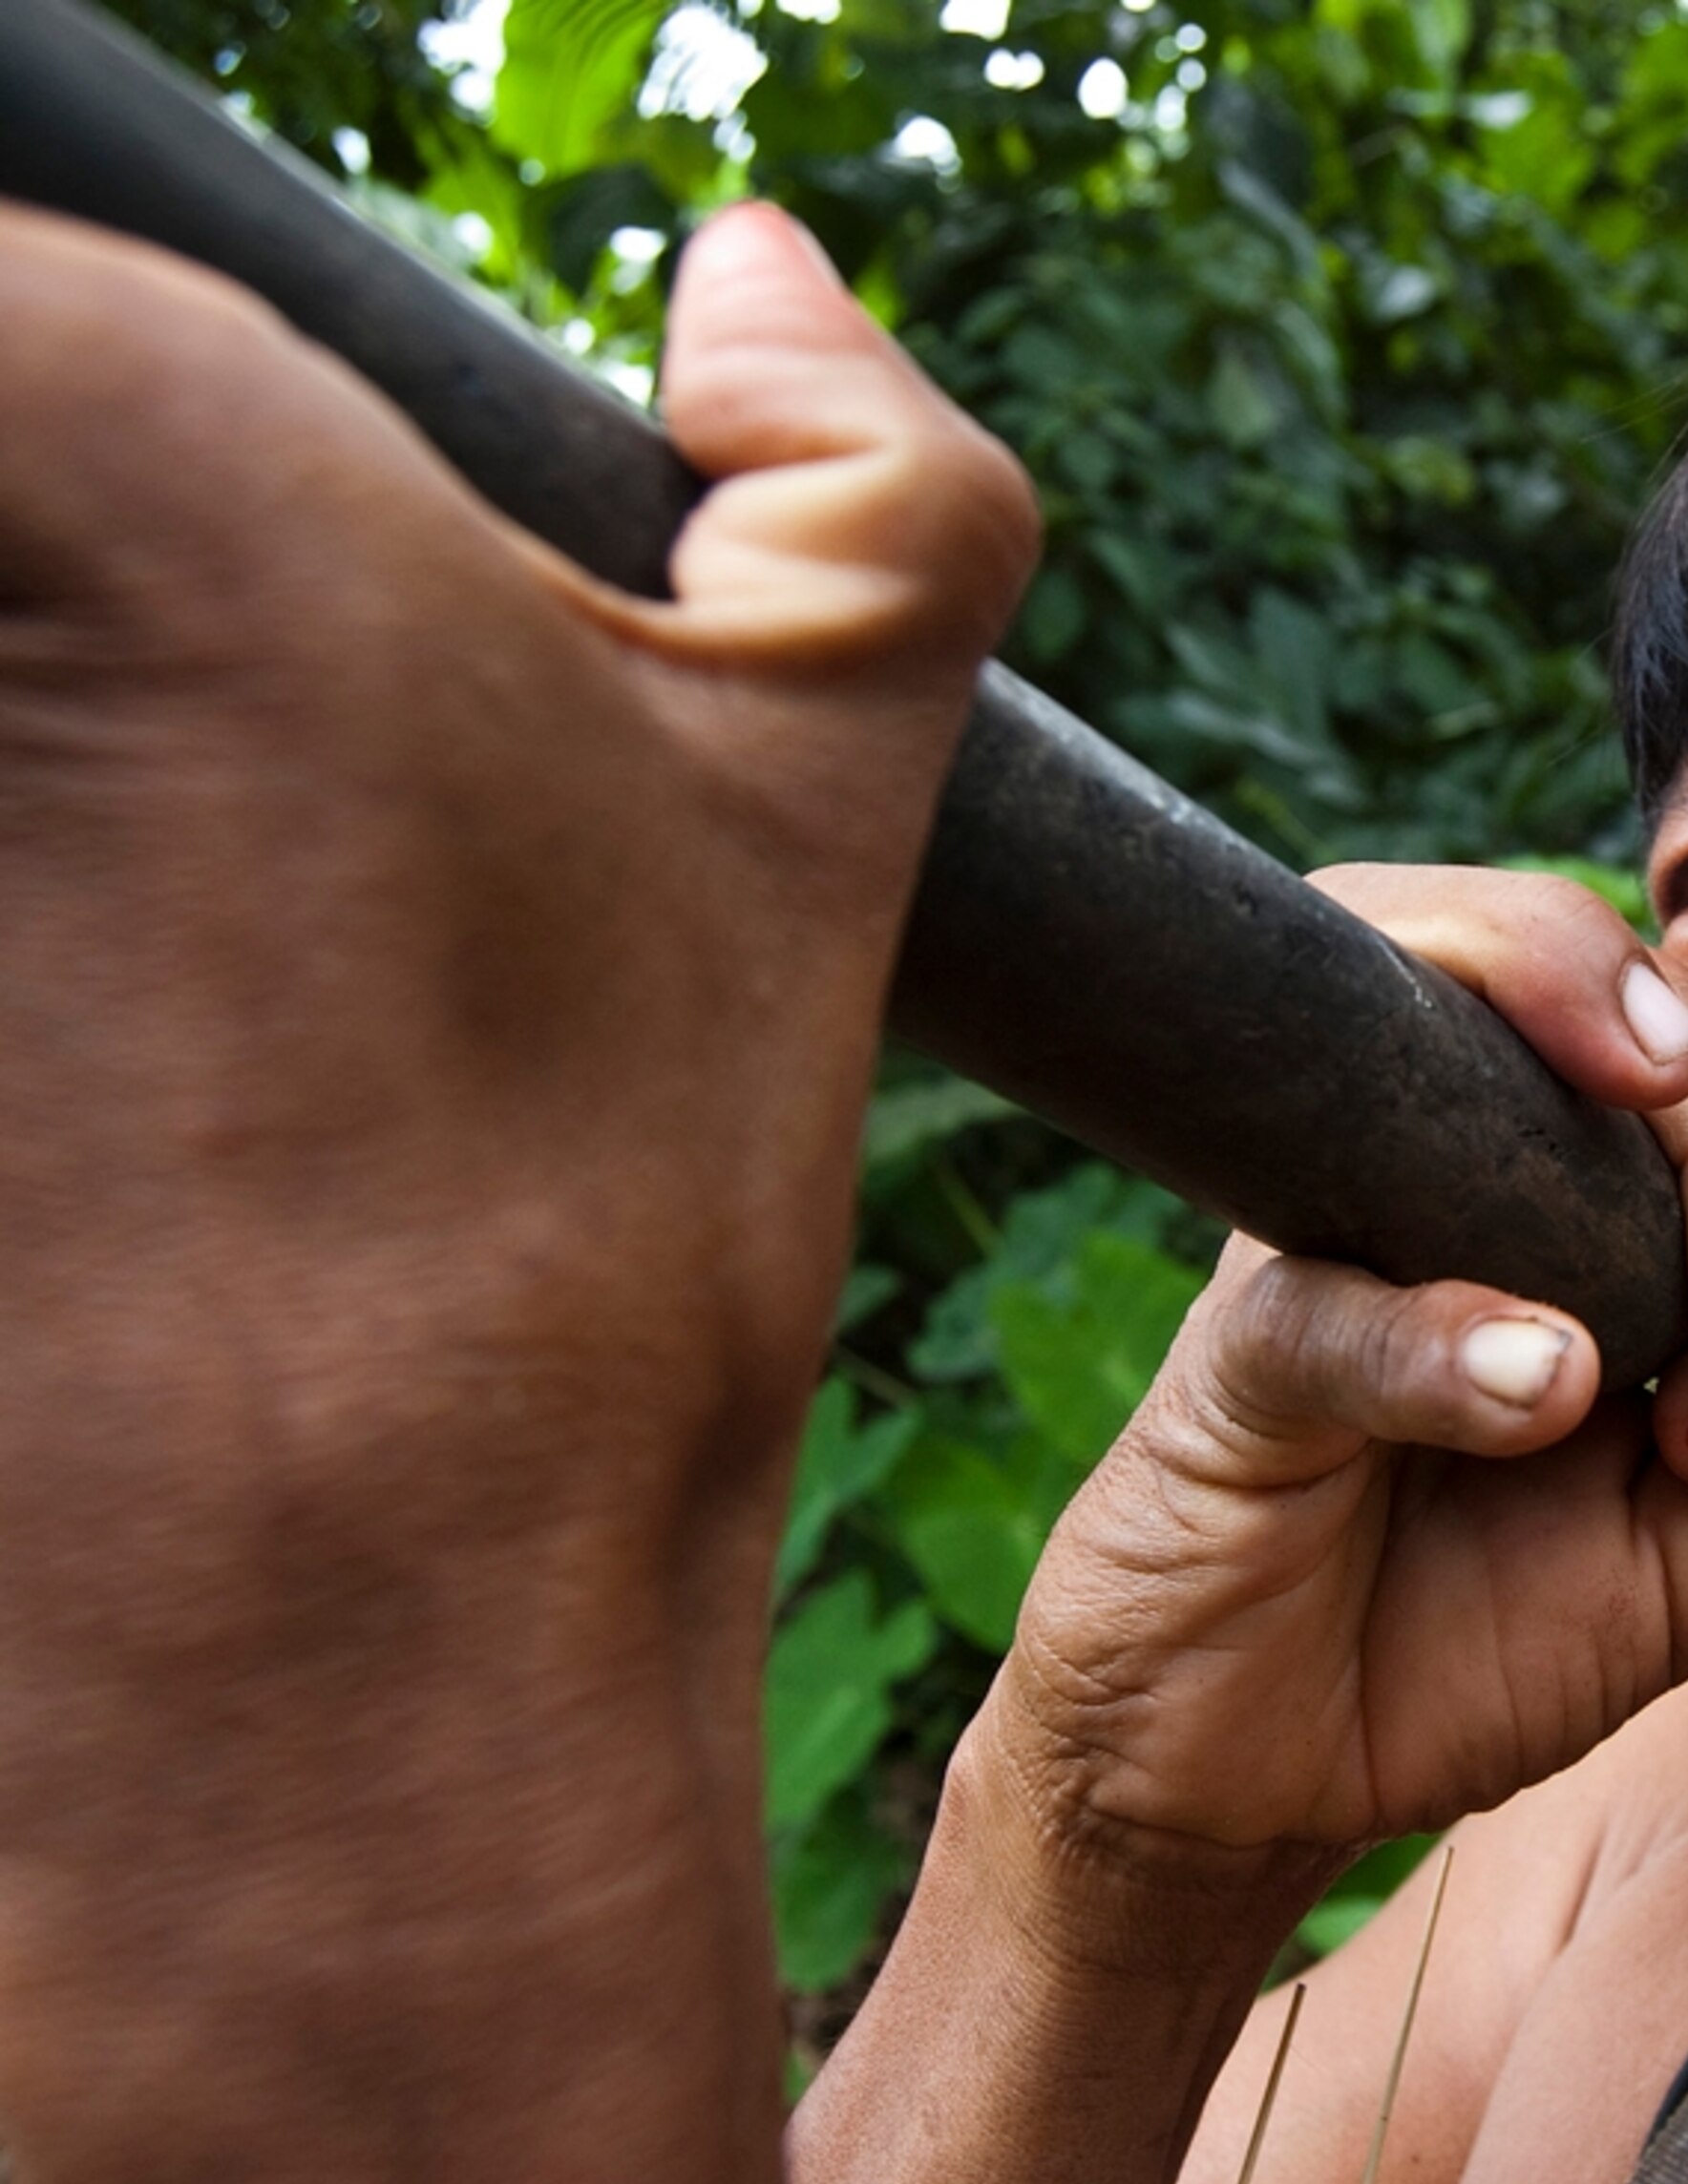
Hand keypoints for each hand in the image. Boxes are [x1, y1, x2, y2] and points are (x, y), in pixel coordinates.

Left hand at [0, 201, 1034, 2183]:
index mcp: (99, 423)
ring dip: (28, 776)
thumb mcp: (812, 795)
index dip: (107, 420)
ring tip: (117, 967)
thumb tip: (759, 280)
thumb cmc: (568, 1215)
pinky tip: (71, 1070)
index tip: (197, 604)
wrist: (313, 1660)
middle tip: (168, 812)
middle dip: (73, 604)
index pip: (26, 276)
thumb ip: (860, 469)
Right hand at [978, 867, 1687, 1864]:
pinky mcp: (1241, 1346)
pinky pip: (1340, 1302)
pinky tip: (1547, 1388)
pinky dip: (1448, 1338)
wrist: (1254, 1775)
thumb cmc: (1465, 1639)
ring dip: (1636, 1140)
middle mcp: (1453, 1183)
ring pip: (1476, 1046)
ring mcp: (1338, 1239)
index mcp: (1571, 1219)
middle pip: (1629, 1030)